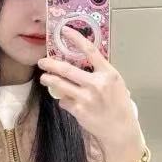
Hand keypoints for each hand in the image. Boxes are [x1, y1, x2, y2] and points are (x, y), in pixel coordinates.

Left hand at [37, 24, 139, 154]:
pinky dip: (64, 100)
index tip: (64, 31)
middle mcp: (97, 84)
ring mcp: (87, 98)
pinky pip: (64, 101)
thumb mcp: (116, 84)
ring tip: (44, 78)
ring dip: (49, 80)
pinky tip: (67, 101)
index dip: (76, 39)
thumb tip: (83, 62)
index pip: (90, 51)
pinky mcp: (79, 110)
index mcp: (108, 73)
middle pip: (67, 69)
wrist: (120, 130)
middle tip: (42, 62)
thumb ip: (101, 72)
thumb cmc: (119, 105)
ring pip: (60, 84)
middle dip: (51, 64)